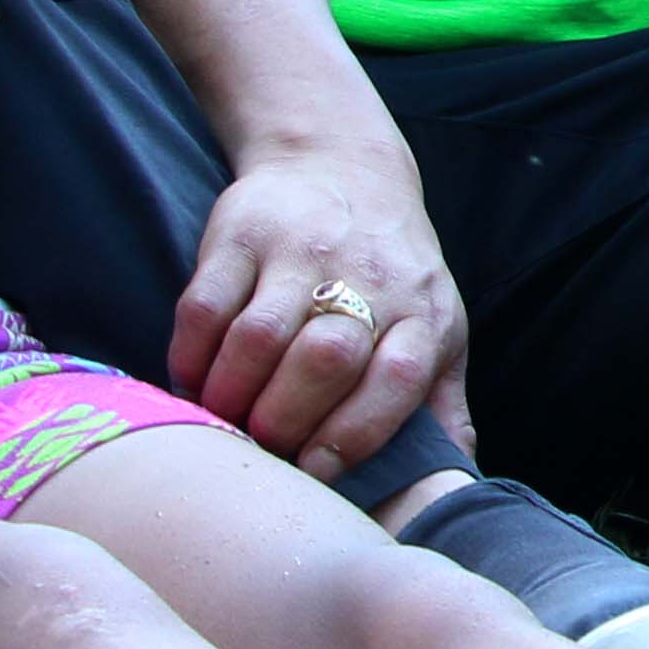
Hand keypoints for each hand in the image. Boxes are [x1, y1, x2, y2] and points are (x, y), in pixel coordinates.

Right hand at [172, 135, 470, 477]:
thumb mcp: (435, 325)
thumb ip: (442, 404)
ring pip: (259, 337)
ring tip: (225, 420)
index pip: (397, 379)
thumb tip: (457, 482)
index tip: (318, 473)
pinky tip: (194, 380)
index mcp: (420, 312)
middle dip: (286, 421)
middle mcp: (365, 277)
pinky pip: (205, 306)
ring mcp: (300, 251)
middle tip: (263, 449)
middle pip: (325, 361)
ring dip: (233, 393)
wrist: (339, 165)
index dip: (354, 434)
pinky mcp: (241, 234)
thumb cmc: (392, 272)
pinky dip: (191, 355)